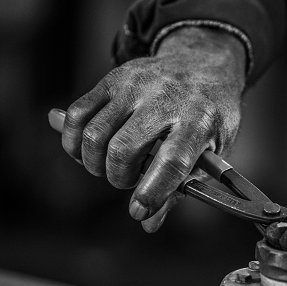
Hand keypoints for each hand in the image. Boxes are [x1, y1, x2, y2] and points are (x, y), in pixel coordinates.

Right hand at [61, 27, 246, 231]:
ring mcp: (136, 86)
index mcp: (200, 120)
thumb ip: (181, 186)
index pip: (172, 161)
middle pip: (123, 149)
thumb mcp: (211, 150)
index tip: (138, 211)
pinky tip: (87, 150)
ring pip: (94, 135)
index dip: (152, 191)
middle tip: (130, 179)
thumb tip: (147, 222)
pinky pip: (78, 115)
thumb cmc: (209, 115)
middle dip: (119, 178)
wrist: (203, 63)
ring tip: (111, 165)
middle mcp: (166, 99)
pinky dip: (74, 141)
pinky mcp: (112, 79)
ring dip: (95, 163)